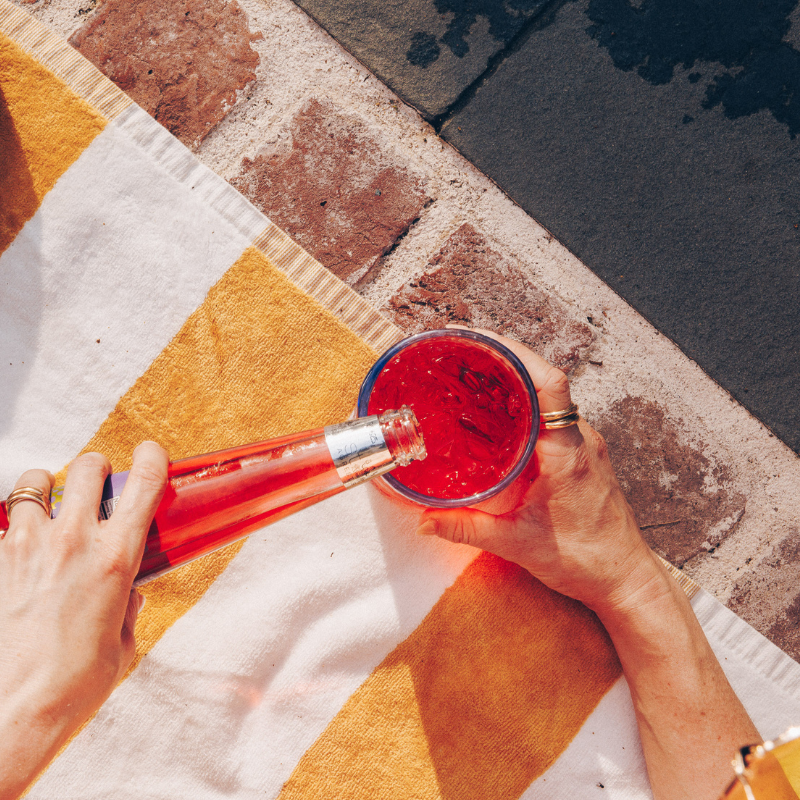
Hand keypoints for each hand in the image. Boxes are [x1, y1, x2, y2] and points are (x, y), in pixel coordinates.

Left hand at [0, 442, 167, 798]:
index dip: (151, 457)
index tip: (150, 454)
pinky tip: (18, 553)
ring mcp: (27, 547)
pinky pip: (1, 524)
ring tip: (47, 510)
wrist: (15, 712)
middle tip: (97, 487)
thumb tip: (124, 595)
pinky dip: (12, 529)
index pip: (144, 481)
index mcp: (116, 557)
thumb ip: (126, 607)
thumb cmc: (75, 684)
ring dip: (45, 490)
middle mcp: (73, 541)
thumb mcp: (121, 641)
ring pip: (33, 483)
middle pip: (88, 466)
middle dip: (96, 469)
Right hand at [415, 330, 661, 613]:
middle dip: (504, 358)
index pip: (549, 385)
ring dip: (515, 380)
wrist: (625, 578)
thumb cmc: (583, 560)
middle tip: (462, 351)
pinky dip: (525, 404)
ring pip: (550, 396)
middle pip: (545, 380)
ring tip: (473, 373)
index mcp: (566, 452)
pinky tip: (497, 413)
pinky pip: (553, 415)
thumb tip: (424, 522)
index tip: (481, 341)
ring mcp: (585, 443)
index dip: (517, 355)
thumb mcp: (516, 544)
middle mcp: (580, 439)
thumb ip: (466, 530)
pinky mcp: (583, 453)